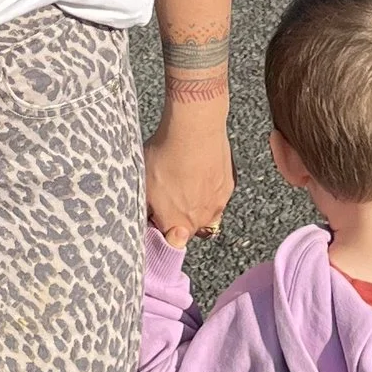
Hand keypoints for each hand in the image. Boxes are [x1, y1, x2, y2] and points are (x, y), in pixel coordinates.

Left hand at [144, 100, 234, 248]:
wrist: (195, 130)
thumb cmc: (165, 155)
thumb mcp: (142, 182)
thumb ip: (145, 207)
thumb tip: (145, 216)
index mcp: (176, 223)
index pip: (169, 241)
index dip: (160, 227)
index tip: (155, 214)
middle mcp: (200, 219)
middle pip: (187, 226)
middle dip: (177, 214)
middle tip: (167, 191)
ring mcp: (217, 203)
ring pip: (204, 211)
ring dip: (194, 201)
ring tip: (183, 177)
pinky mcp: (228, 186)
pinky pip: (216, 194)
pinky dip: (207, 186)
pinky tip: (197, 168)